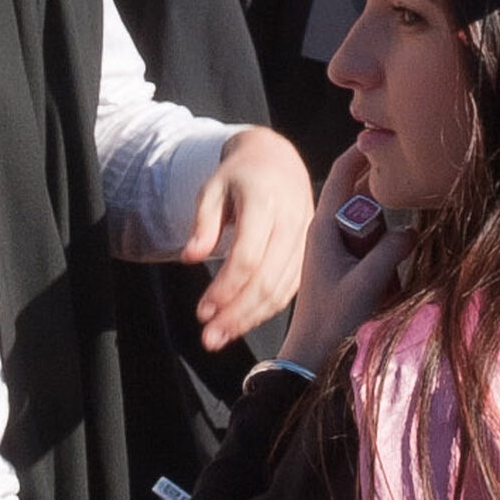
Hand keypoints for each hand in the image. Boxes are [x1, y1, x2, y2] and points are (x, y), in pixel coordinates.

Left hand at [179, 124, 313, 349]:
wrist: (278, 160)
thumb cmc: (239, 175)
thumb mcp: (213, 188)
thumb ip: (203, 223)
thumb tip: (190, 258)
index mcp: (266, 201)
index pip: (247, 256)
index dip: (225, 288)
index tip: (202, 311)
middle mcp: (292, 221)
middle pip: (266, 280)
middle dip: (236, 314)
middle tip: (209, 338)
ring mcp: (306, 239)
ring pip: (281, 289)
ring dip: (250, 319)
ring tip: (221, 336)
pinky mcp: (310, 253)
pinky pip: (290, 288)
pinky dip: (267, 309)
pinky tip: (243, 321)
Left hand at [288, 146, 408, 372]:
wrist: (313, 357)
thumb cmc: (333, 320)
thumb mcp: (367, 282)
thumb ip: (392, 249)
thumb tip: (413, 229)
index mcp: (324, 227)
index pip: (342, 175)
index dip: (362, 152)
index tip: (384, 135)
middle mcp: (329, 232)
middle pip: (364, 199)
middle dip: (384, 205)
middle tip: (399, 219)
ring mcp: (338, 250)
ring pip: (372, 226)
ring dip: (387, 239)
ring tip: (388, 270)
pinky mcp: (347, 267)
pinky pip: (373, 249)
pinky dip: (385, 258)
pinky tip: (388, 283)